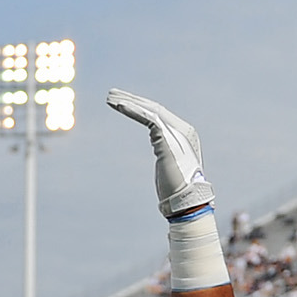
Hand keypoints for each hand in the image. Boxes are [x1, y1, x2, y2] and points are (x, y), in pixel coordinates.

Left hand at [105, 90, 212, 216]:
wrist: (186, 201)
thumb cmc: (177, 190)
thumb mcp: (170, 165)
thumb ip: (166, 153)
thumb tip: (162, 158)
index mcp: (183, 134)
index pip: (158, 114)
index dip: (139, 106)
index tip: (121, 102)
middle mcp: (181, 129)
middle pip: (152, 108)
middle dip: (131, 99)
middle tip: (111, 94)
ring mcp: (176, 132)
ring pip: (149, 110)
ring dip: (128, 102)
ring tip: (110, 98)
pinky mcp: (167, 137)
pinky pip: (148, 118)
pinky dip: (133, 110)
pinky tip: (119, 106)